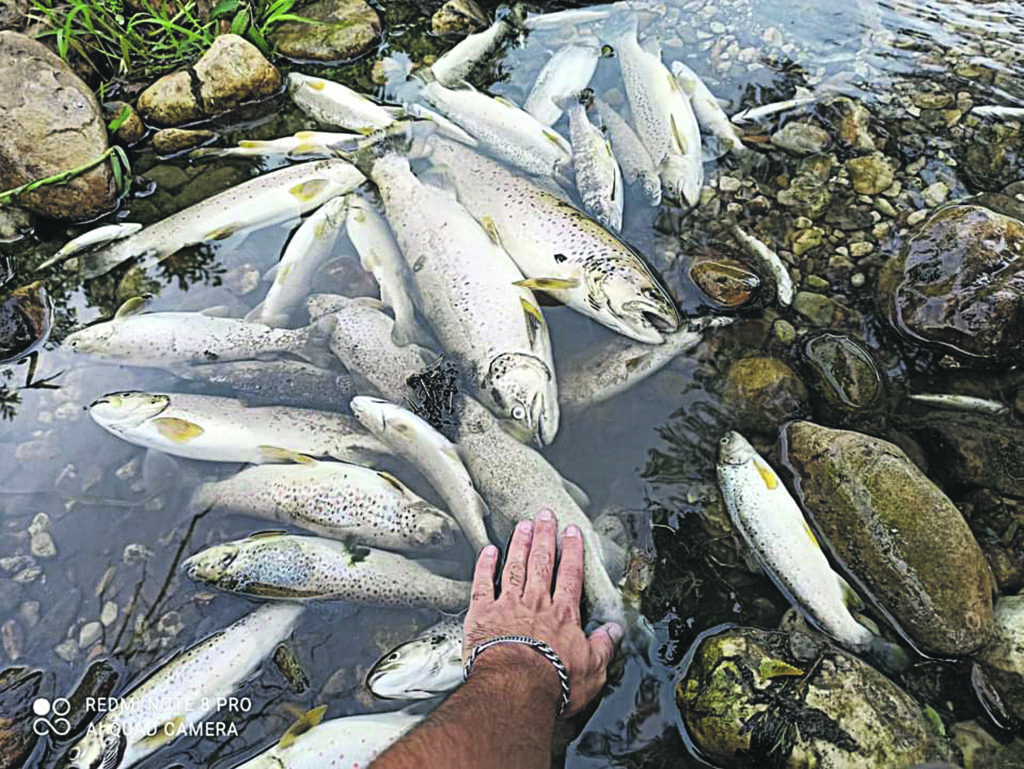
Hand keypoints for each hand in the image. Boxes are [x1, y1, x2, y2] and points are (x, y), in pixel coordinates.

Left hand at [463, 509, 622, 717]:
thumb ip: (604, 646)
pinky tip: (488, 551)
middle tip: (545, 516)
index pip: (570, 575)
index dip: (572, 551)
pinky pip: (483, 583)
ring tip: (523, 525)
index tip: (572, 533)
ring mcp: (508, 605)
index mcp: (563, 614)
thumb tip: (614, 632)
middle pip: (542, 562)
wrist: (515, 687)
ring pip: (515, 566)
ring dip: (520, 544)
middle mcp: (536, 603)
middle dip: (545, 536)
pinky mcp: (482, 614)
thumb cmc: (554, 683)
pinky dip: (485, 565)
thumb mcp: (593, 669)